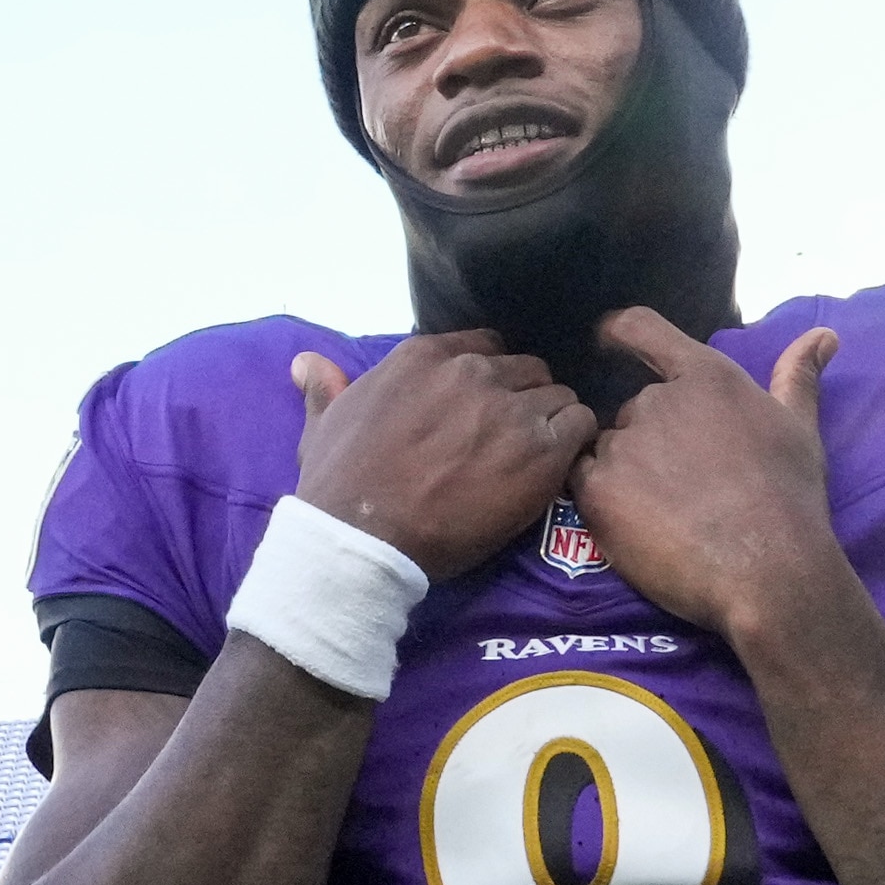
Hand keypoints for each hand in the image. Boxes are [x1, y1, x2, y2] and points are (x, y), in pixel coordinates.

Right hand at [290, 330, 596, 578]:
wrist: (363, 537)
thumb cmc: (339, 484)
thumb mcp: (322, 426)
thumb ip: (326, 388)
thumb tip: (305, 362)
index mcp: (425, 357)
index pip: (484, 347)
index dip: (491, 379)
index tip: (485, 409)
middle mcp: (472, 371)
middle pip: (526, 369)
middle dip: (524, 399)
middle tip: (513, 440)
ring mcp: (509, 408)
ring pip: (557, 396)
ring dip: (551, 423)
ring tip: (537, 458)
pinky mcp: (541, 450)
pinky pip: (580, 425)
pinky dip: (575, 443)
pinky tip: (558, 468)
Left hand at [563, 311, 853, 643]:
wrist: (768, 571)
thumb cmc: (790, 498)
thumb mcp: (800, 430)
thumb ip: (798, 377)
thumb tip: (825, 335)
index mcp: (705, 376)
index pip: (642, 329)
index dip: (620, 333)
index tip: (608, 341)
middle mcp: (656, 400)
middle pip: (634, 408)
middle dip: (653, 440)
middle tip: (687, 485)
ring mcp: (624, 444)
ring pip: (611, 449)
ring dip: (628, 473)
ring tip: (669, 514)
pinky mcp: (598, 490)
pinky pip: (584, 482)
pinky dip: (605, 499)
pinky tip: (640, 525)